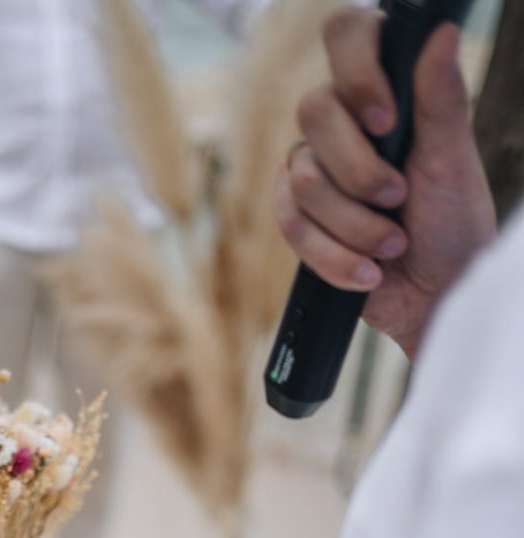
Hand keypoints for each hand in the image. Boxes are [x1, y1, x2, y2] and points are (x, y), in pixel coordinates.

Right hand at [277, 12, 495, 359]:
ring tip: (392, 246)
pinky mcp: (299, 217)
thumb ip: (442, 99)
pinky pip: (292, 225)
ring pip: (303, 180)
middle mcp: (344, 122)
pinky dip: (334, 256)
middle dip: (358, 171)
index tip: (385, 122)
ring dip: (354, 225)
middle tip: (398, 199)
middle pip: (314, 113)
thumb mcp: (453, 161)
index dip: (357, 75)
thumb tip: (443, 33)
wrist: (432, 296)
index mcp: (385, 91)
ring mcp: (316, 169)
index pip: (347, 36)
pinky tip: (367, 272)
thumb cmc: (452, 226)